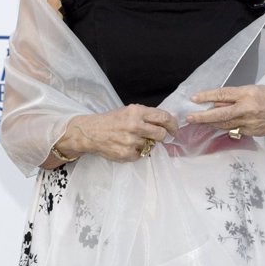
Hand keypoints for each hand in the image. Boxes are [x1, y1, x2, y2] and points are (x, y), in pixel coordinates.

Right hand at [56, 104, 177, 162]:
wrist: (90, 133)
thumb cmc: (111, 121)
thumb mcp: (128, 111)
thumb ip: (146, 115)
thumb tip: (168, 121)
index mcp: (137, 112)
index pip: (164, 117)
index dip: (173, 124)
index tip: (174, 129)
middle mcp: (135, 126)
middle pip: (161, 134)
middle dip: (162, 136)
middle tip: (159, 137)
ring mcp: (131, 141)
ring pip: (151, 145)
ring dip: (146, 143)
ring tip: (133, 139)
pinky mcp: (128, 154)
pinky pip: (141, 154)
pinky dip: (137, 151)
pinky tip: (126, 146)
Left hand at [185, 85, 264, 136]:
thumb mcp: (255, 90)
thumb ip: (236, 97)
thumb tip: (218, 103)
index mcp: (248, 94)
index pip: (222, 94)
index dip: (206, 97)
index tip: (194, 98)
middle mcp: (248, 109)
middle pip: (220, 114)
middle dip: (202, 117)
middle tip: (189, 118)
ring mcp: (250, 123)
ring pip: (225, 125)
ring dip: (212, 123)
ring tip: (201, 121)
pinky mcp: (252, 132)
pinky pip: (235, 130)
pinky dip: (226, 128)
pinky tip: (221, 126)